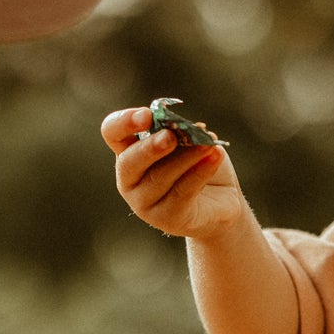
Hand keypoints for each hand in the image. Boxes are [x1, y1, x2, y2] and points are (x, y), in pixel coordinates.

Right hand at [100, 106, 247, 240]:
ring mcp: (144, 202)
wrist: (221, 202)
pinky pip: (182, 193)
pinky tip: (215, 156)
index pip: (112, 132)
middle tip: (170, 136)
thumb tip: (193, 129)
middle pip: (129, 162)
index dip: (124, 122)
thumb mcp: (191, 142)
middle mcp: (130, 178)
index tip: (147, 116)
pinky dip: (200, 172)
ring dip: (185, 157)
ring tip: (208, 144)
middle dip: (150, 148)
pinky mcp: (166, 218)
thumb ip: (185, 134)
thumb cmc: (199, 165)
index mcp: (129, 150)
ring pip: (159, 177)